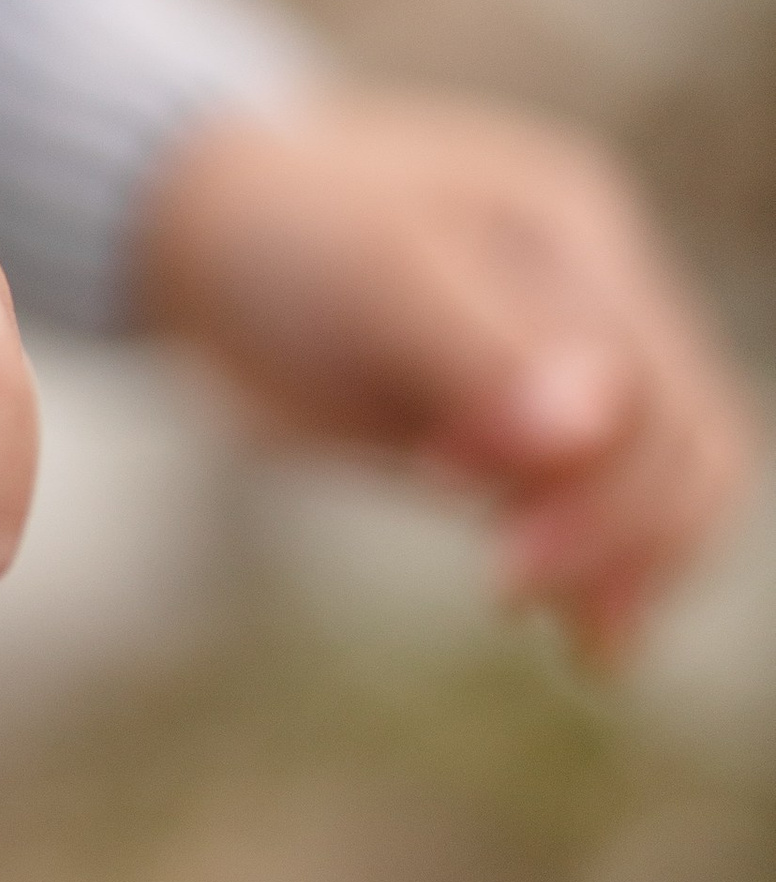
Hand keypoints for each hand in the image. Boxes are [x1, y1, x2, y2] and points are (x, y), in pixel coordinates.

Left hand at [138, 89, 758, 662]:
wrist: (203, 235)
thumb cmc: (285, 231)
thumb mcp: (377, 273)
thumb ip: (482, 350)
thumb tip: (589, 431)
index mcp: (579, 235)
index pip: (658, 388)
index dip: (608, 486)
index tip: (506, 554)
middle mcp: (591, 301)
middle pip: (680, 439)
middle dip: (624, 532)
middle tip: (511, 595)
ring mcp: (556, 368)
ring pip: (658, 480)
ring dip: (635, 564)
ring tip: (593, 650)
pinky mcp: (507, 431)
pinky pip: (591, 506)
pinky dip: (601, 571)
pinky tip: (588, 645)